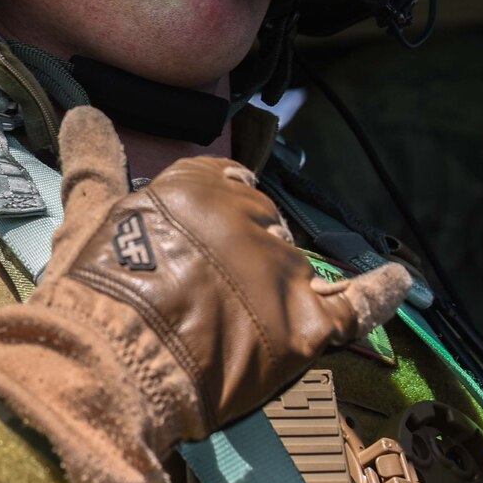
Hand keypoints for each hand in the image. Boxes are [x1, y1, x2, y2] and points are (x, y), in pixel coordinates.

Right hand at [0, 107, 409, 482]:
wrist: (109, 368)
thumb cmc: (91, 300)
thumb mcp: (83, 220)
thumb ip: (92, 163)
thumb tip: (84, 114)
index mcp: (196, 188)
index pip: (223, 187)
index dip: (212, 217)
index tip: (197, 240)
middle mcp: (247, 217)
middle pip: (261, 228)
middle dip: (239, 257)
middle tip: (199, 297)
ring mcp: (280, 272)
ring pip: (294, 267)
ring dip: (275, 288)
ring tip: (239, 321)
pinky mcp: (304, 327)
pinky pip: (358, 304)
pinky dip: (382, 292)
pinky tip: (398, 280)